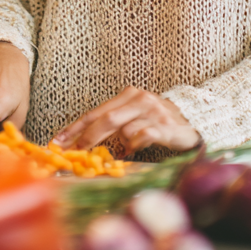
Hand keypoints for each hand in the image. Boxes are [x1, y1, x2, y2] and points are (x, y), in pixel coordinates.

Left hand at [53, 86, 199, 156]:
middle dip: (86, 139)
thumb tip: (83, 143)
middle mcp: (139, 99)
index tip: (57, 142)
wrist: (193, 120)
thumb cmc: (157, 121)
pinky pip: (142, 138)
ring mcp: (153, 112)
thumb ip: (113, 125)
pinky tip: (135, 149)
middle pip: (106, 120)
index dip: (74, 128)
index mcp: (127, 95)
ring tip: (124, 149)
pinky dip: (134, 146)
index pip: (95, 112)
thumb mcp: (133, 117)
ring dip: (119, 144)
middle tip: (73, 154)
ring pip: (124, 131)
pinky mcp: (165, 126)